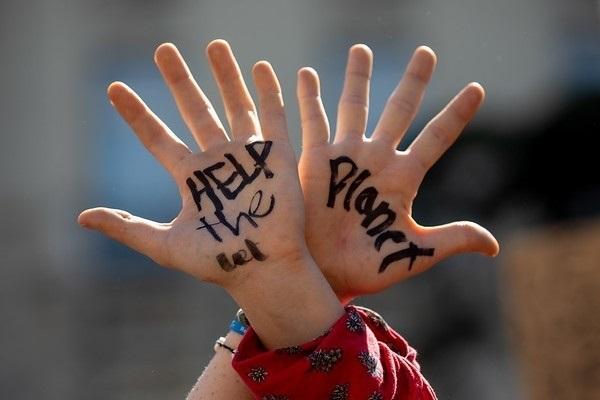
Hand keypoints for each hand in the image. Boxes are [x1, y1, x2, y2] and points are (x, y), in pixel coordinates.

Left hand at [78, 40, 306, 289]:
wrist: (265, 268)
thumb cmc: (218, 262)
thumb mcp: (166, 245)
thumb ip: (128, 228)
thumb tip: (81, 217)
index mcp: (191, 178)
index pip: (156, 138)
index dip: (136, 114)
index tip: (114, 89)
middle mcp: (217, 161)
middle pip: (195, 110)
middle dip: (179, 80)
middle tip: (163, 49)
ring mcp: (248, 156)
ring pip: (235, 105)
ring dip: (225, 75)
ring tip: (213, 44)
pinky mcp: (277, 157)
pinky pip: (273, 117)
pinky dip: (269, 92)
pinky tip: (259, 67)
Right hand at [297, 45, 498, 300]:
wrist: (326, 275)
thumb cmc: (370, 266)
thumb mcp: (415, 253)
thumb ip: (452, 239)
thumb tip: (494, 246)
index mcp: (404, 178)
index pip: (436, 137)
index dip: (456, 113)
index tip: (477, 89)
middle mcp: (378, 160)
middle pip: (400, 110)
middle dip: (413, 81)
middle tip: (427, 52)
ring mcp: (347, 157)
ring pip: (355, 107)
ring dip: (357, 78)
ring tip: (361, 49)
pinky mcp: (316, 162)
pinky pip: (313, 123)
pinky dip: (309, 99)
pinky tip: (306, 74)